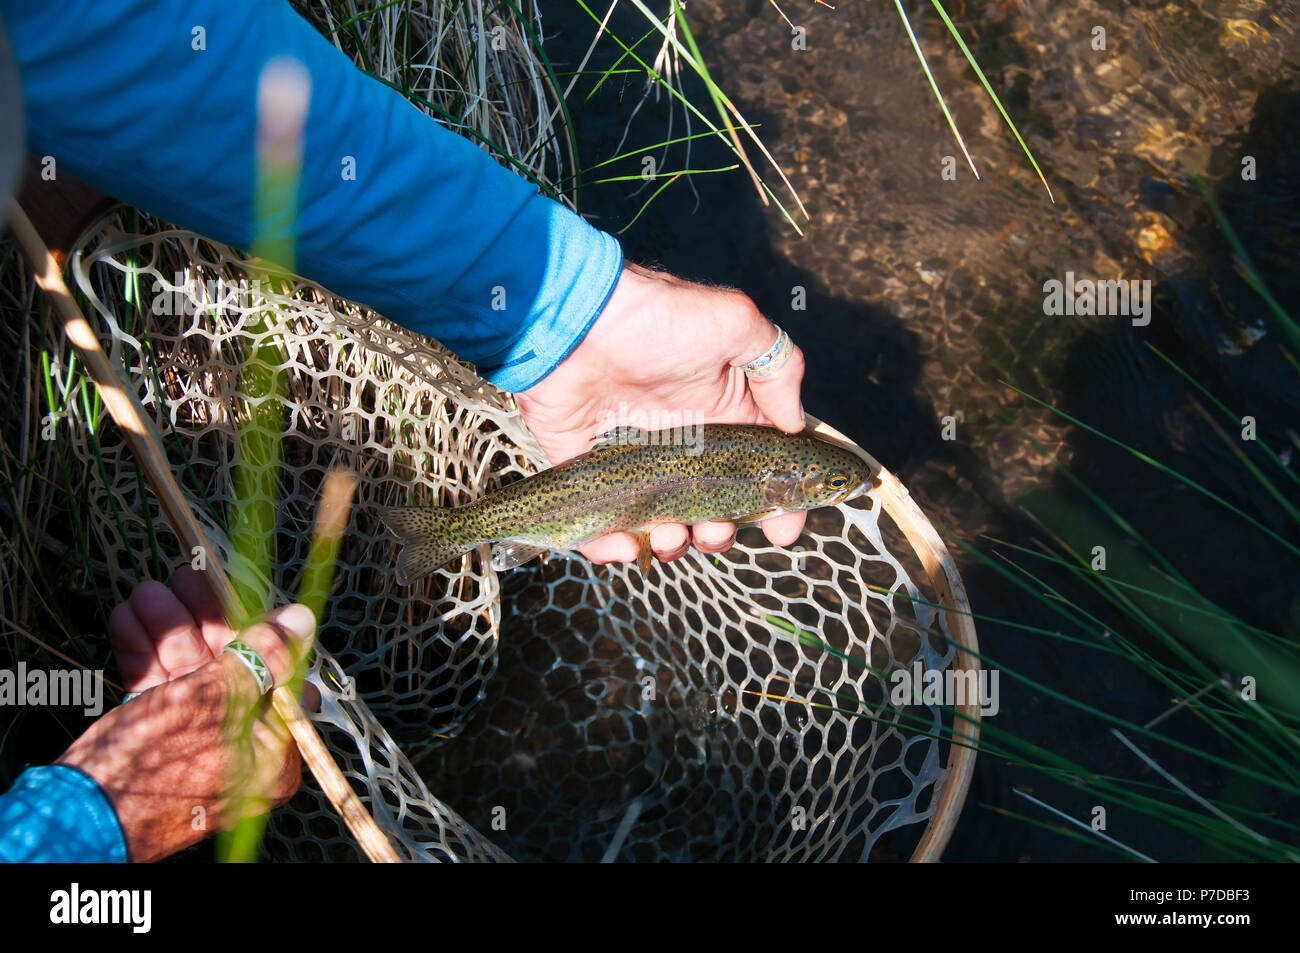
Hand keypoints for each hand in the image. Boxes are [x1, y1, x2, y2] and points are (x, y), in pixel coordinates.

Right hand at [57, 568, 316, 861]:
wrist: (76, 819)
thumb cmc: (157, 763)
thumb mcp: (216, 699)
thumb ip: (262, 656)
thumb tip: (302, 619)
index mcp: (272, 754)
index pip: (281, 678)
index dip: (262, 632)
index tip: (245, 592)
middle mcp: (239, 751)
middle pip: (232, 668)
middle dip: (204, 619)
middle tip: (186, 578)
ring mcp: (194, 744)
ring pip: (190, 671)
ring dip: (168, 627)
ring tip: (147, 593)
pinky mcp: (155, 739)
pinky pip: (159, 688)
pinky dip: (144, 653)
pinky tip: (128, 618)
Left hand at [517, 263, 806, 564]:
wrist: (577, 321)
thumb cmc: (658, 319)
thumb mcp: (736, 326)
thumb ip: (779, 369)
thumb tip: (796, 424)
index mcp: (724, 417)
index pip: (761, 473)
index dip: (778, 507)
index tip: (783, 530)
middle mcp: (685, 447)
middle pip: (715, 510)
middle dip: (722, 532)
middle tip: (714, 528)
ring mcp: (637, 463)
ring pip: (665, 525)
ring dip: (675, 543)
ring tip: (670, 534)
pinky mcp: (590, 472)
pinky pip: (602, 525)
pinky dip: (616, 547)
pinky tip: (627, 545)